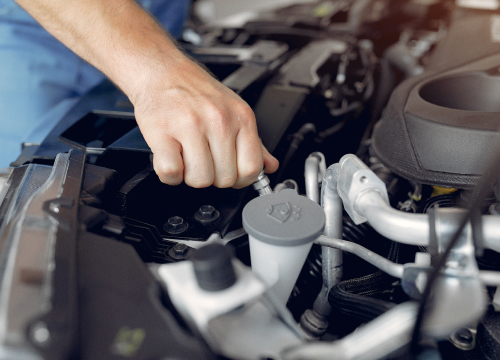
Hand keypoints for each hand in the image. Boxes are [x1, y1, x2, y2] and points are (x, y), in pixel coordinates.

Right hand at [132, 57, 278, 187]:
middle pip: (225, 179)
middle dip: (212, 176)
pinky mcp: (162, 133)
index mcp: (241, 117)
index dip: (240, 180)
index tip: (229, 173)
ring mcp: (190, 126)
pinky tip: (171, 157)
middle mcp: (219, 121)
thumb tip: (270, 165)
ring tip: (185, 156)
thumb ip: (253, 142)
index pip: (252, 168)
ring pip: (200, 180)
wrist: (159, 70)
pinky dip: (169, 174)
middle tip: (202, 159)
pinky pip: (171, 173)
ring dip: (189, 176)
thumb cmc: (194, 90)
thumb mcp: (233, 110)